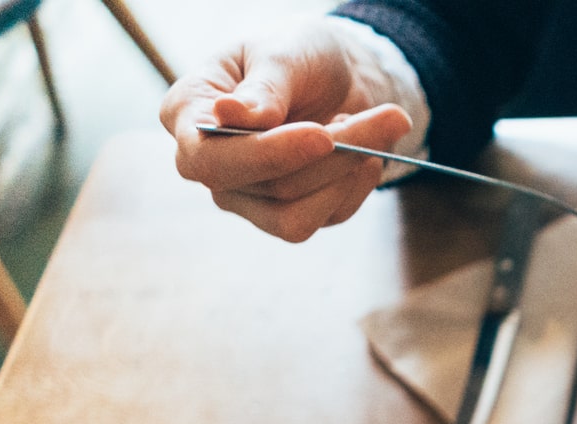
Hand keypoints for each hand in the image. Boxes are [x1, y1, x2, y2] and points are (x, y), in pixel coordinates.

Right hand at [160, 19, 413, 242]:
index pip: (210, 159)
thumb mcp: (282, 52)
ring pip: (299, 214)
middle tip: (390, 116)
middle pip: (269, 188)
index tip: (323, 135)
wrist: (330, 74)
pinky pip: (329, 217)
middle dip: (334, 156)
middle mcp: (210, 166)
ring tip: (376, 123)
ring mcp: (246, 198)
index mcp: (186, 114)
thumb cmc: (294, 54)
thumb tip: (228, 114)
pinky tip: (367, 150)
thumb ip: (263, 86)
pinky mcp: (288, 216)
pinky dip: (358, 182)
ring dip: (351, 170)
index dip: (268, 154)